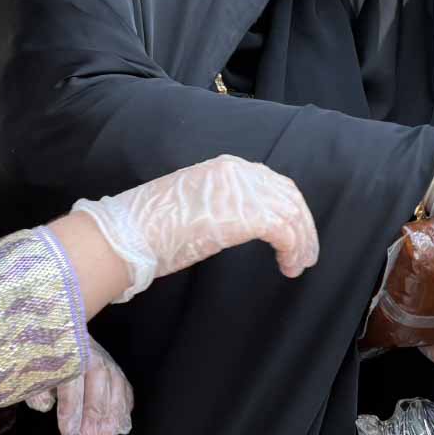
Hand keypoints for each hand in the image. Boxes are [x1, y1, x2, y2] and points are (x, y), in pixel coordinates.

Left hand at [25, 336, 132, 434]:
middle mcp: (93, 357)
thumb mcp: (34, 370)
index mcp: (70, 356)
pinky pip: (126, 389)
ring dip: (113, 418)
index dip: (71, 414)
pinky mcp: (117, 370)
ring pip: (116, 391)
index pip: (71, 388)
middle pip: (97, 390)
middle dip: (95, 420)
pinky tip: (123, 426)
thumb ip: (37, 388)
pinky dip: (126, 408)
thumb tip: (46, 405)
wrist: (64, 331)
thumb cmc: (48, 356)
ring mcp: (108, 363)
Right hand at [72, 154, 319, 302]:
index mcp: (224, 168)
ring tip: (299, 265)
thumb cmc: (150, 229)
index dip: (290, 209)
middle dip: (303, 226)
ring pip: (290, 213)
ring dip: (301, 242)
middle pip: (288, 195)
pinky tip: (288, 267)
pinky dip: (293, 249)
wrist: (127, 235)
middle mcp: (236, 172)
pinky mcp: (242, 215)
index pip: (272, 183)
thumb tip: (242, 223)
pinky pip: (284, 231)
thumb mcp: (194, 205)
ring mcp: (240, 191)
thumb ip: (221, 205)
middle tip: (306, 255)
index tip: (296, 234)